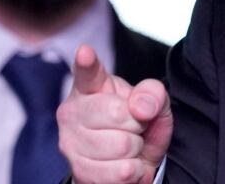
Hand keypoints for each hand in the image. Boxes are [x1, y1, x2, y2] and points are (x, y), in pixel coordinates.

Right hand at [57, 44, 172, 183]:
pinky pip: (122, 172)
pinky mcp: (79, 172)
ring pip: (123, 146)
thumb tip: (140, 108)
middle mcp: (73, 112)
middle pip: (119, 115)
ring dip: (137, 150)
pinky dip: (135, 172)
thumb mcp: (152, 103)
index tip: (85, 52)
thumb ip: (153, 94)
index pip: (87, 72)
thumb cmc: (136, 125)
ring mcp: (71, 143)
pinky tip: (126, 165)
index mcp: (90, 87)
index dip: (87, 62)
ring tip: (129, 147)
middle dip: (138, 124)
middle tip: (133, 127)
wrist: (128, 162)